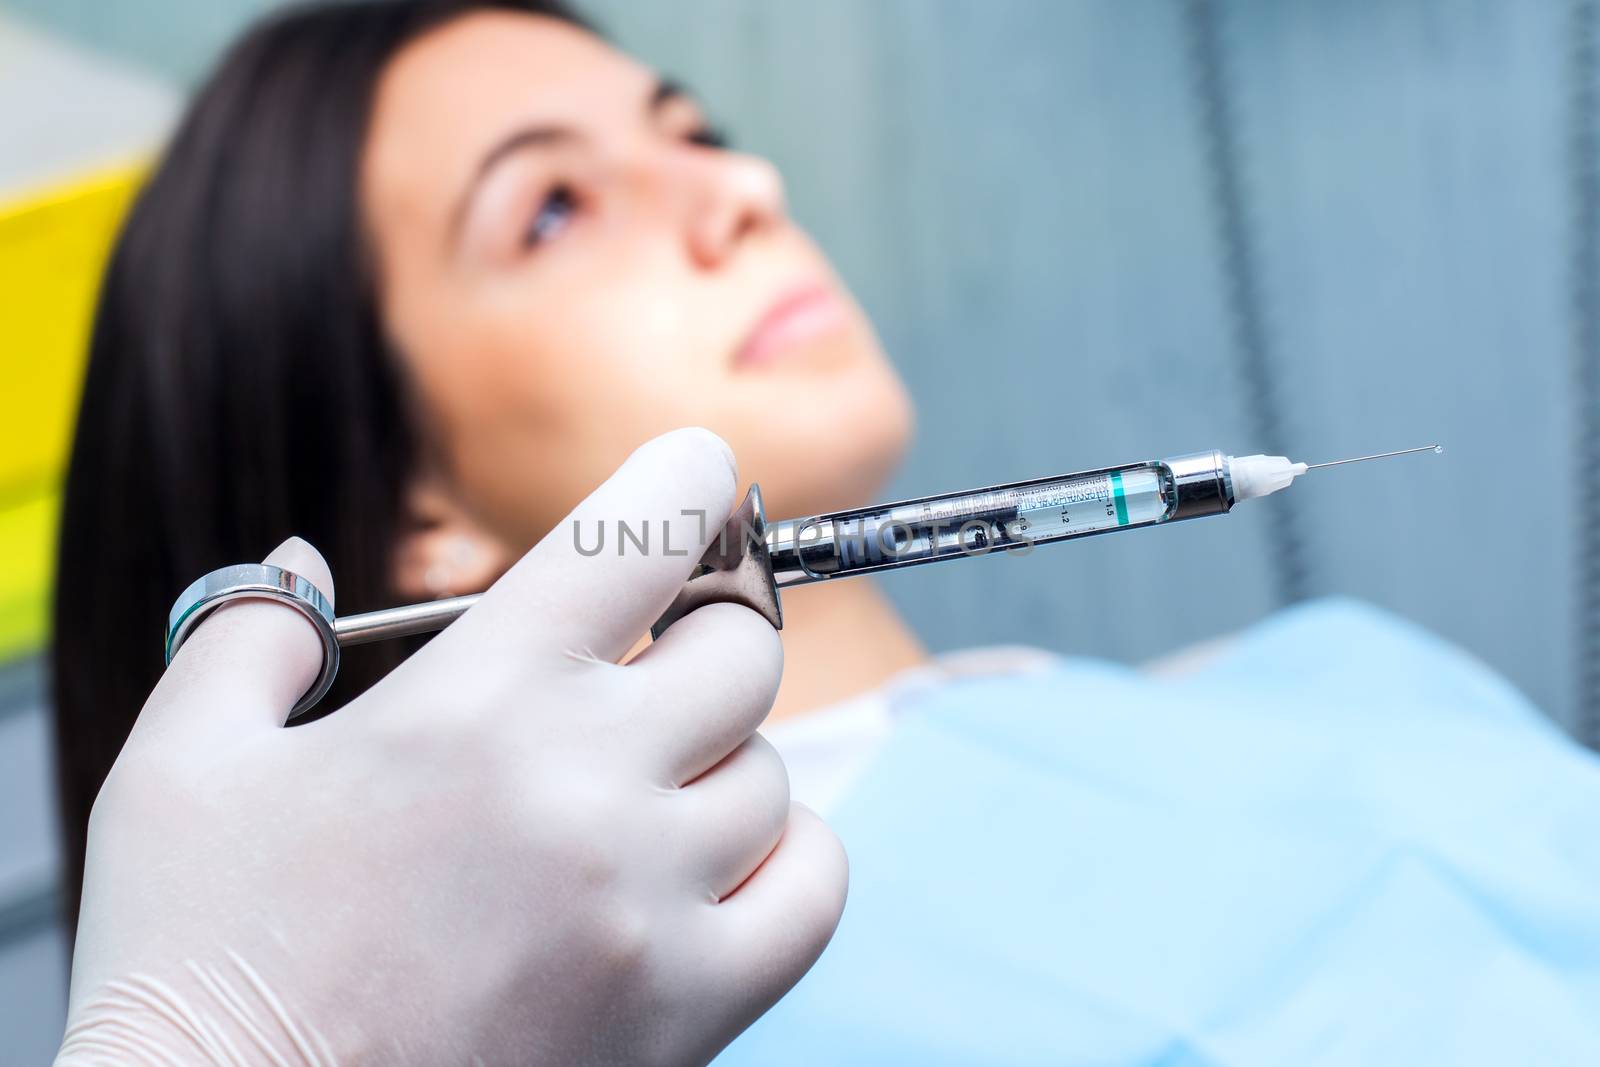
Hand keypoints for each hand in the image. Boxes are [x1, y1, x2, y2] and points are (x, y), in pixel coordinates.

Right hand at [57, 428, 846, 1066]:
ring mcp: (646, 899)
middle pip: (739, 649)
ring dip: (717, 759)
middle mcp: (583, 783)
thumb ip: (252, 635)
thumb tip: (299, 557)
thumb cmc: (198, 963)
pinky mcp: (686, 1007)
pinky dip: (789, 858)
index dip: (689, 479)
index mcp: (478, 698)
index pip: (641, 534)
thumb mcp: (182, 769)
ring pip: (772, 768)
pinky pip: (812, 890)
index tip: (703, 474)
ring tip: (638, 789)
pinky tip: (720, 859)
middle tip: (649, 659)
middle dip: (702, 633)